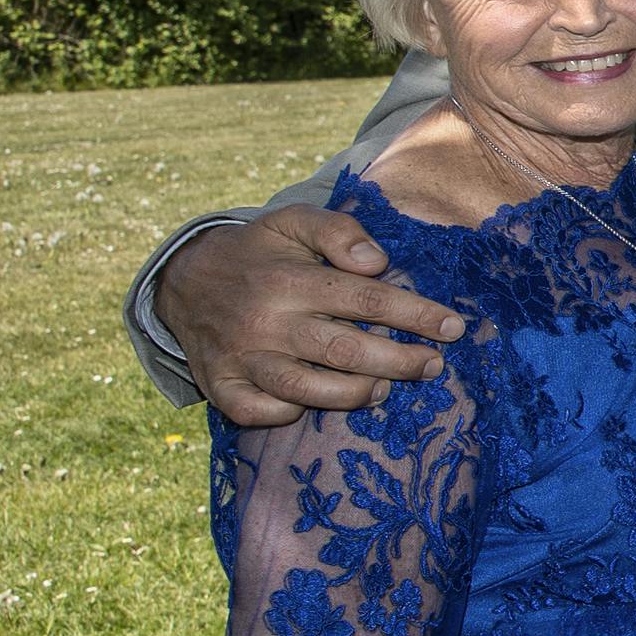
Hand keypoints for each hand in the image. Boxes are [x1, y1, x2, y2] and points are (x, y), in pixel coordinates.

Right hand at [159, 207, 463, 425]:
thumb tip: (377, 263)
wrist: (182, 281)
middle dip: (400, 362)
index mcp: (288, 280)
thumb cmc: (257, 253)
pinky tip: (318, 402)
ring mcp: (242, 358)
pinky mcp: (221, 386)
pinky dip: (292, 413)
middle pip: (345, 352)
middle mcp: (265, 322)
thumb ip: (338, 231)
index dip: (414, 315)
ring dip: (357, 394)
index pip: (364, 300)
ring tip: (388, 387)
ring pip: (308, 390)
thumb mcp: (292, 222)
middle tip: (432, 365)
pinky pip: (262, 412)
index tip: (453, 327)